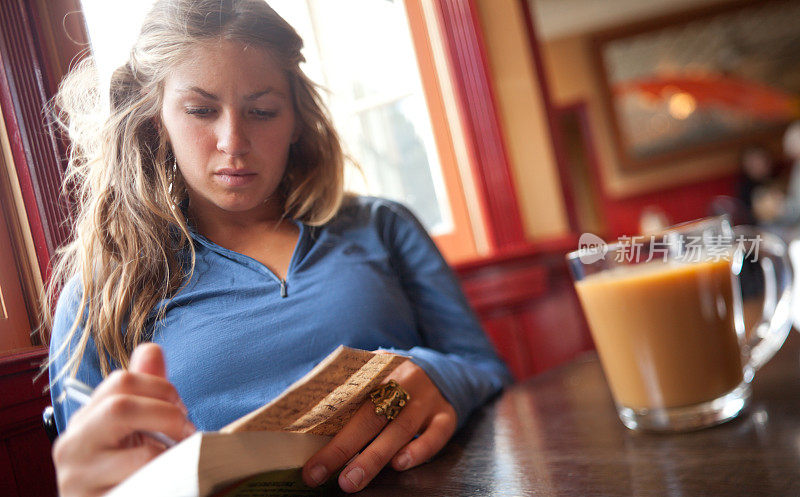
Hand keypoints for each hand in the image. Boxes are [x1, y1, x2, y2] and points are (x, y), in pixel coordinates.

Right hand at [52, 343, 194, 496]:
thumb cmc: (126, 472)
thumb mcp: (135, 429)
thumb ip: (145, 392)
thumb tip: (152, 349)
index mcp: (85, 421)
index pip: (120, 382)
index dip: (161, 387)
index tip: (180, 408)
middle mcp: (72, 445)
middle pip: (120, 408)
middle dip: (167, 415)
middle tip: (186, 432)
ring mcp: (79, 479)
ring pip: (140, 454)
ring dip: (171, 453)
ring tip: (177, 459)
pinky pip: (146, 486)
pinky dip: (166, 479)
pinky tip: (167, 479)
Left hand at [301, 360, 456, 492]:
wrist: (441, 369)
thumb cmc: (393, 378)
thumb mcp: (372, 370)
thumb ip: (345, 384)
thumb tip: (302, 406)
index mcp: (378, 369)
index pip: (347, 396)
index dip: (323, 423)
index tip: (305, 447)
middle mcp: (404, 381)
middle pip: (370, 417)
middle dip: (342, 448)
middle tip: (319, 475)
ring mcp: (427, 399)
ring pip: (399, 429)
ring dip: (374, 457)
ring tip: (351, 481)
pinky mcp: (446, 415)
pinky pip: (436, 434)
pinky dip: (419, 449)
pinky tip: (400, 464)